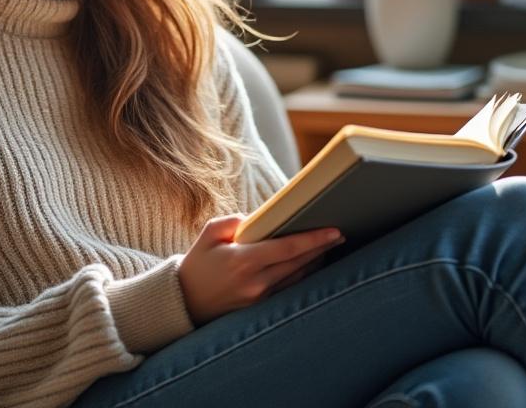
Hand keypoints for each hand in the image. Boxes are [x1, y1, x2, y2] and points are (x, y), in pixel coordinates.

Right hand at [177, 214, 343, 324]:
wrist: (184, 301)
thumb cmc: (198, 263)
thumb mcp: (208, 234)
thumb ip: (234, 222)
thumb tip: (258, 219)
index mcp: (243, 261)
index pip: (287, 248)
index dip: (313, 239)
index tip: (333, 230)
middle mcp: (255, 282)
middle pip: (299, 263)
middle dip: (321, 248)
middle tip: (340, 234)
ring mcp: (259, 297)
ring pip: (297, 277)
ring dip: (315, 261)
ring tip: (330, 246)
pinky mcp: (260, 306)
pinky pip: (288, 287)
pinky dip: (302, 274)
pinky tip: (312, 263)